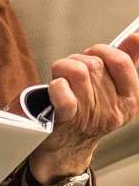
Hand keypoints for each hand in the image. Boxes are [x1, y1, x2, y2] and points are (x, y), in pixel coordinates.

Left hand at [27, 33, 138, 183]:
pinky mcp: (68, 120)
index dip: (104, 50)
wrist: (68, 147)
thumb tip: (136, 37)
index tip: (94, 53)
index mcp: (130, 101)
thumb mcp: (114, 91)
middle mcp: (114, 110)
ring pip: (77, 72)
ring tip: (61, 76)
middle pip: (95, 65)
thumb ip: (126, 63)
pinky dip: (56, 85)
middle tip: (72, 69)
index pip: (122, 62)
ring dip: (63, 67)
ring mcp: (91, 116)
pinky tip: (56, 88)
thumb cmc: (88, 112)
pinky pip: (63, 93)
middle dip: (78, 59)